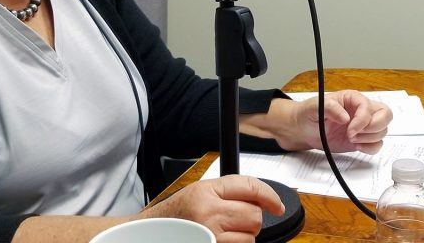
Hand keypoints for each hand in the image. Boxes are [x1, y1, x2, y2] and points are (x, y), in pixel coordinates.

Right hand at [139, 175, 283, 242]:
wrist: (146, 235)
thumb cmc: (172, 217)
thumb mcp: (196, 194)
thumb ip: (225, 193)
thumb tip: (259, 199)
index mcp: (205, 191)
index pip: (248, 186)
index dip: (269, 195)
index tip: (277, 204)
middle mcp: (208, 212)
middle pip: (254, 215)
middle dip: (251, 220)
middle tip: (237, 222)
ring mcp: (210, 235)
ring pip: (250, 237)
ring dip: (242, 238)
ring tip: (222, 234)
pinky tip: (221, 241)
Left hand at [282, 90, 392, 153]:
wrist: (303, 129)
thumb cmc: (309, 113)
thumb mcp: (315, 106)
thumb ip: (330, 108)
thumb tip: (345, 117)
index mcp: (353, 98)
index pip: (369, 107)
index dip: (362, 120)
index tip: (350, 130)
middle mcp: (361, 111)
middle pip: (386, 115)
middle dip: (375, 127)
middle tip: (356, 134)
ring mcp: (363, 126)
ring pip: (383, 131)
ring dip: (370, 138)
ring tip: (351, 139)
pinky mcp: (361, 139)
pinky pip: (377, 144)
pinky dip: (371, 148)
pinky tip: (356, 146)